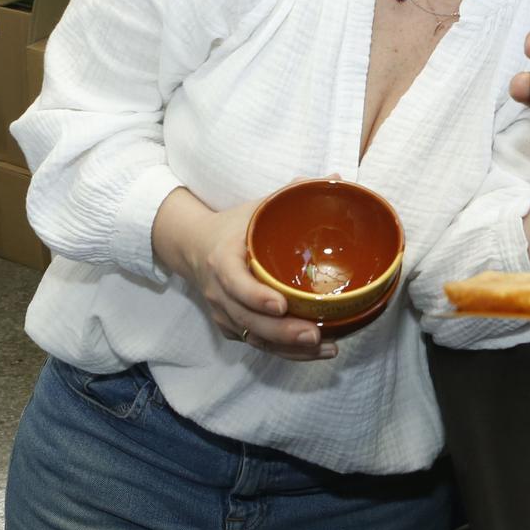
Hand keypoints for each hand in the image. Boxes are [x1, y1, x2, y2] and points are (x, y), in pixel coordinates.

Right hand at [170, 198, 335, 360]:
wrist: (193, 246)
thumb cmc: (233, 226)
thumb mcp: (256, 207)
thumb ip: (292, 194)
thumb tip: (337, 178)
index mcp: (222, 260)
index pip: (234, 283)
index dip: (255, 296)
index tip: (281, 304)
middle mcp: (218, 291)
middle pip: (247, 320)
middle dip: (281, 332)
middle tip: (314, 334)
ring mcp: (223, 312)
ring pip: (253, 337)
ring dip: (288, 347)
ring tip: (324, 347)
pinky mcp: (230, 326)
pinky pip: (256, 343)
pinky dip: (284, 351)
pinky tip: (315, 351)